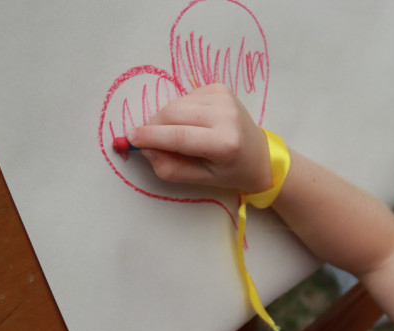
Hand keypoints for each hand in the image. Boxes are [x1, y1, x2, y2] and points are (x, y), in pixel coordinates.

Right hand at [128, 83, 272, 193]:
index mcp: (225, 143)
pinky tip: (195, 122)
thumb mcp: (202, 179)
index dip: (150, 137)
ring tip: (181, 134)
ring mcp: (224, 98)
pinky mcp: (220, 88)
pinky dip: (182, 110)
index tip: (131, 139)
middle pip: (172, 113)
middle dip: (154, 126)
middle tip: (151, 140)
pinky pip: (186, 96)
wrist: (261, 156)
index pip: (179, 136)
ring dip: (167, 119)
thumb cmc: (231, 171)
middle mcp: (226, 116)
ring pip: (176, 103)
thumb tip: (145, 148)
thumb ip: (170, 167)